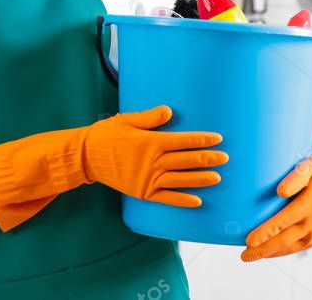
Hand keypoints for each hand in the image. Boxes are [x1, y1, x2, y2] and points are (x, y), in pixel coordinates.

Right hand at [83, 105, 228, 207]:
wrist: (86, 156)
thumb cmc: (106, 134)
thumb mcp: (127, 120)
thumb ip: (149, 117)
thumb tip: (169, 111)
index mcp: (151, 142)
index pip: (183, 141)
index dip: (202, 140)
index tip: (217, 139)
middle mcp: (152, 162)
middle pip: (186, 160)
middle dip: (208, 158)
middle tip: (225, 158)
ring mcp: (148, 179)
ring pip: (180, 179)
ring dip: (200, 179)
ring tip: (217, 177)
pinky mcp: (143, 192)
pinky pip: (167, 198)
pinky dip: (182, 200)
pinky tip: (197, 200)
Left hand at [241, 126, 311, 261]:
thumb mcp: (310, 165)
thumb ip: (295, 177)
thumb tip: (280, 192)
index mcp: (311, 205)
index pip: (283, 223)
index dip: (265, 233)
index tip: (248, 241)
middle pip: (285, 240)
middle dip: (264, 249)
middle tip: (244, 255)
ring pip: (293, 247)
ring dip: (273, 253)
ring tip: (253, 255)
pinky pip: (301, 246)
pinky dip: (286, 251)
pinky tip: (272, 251)